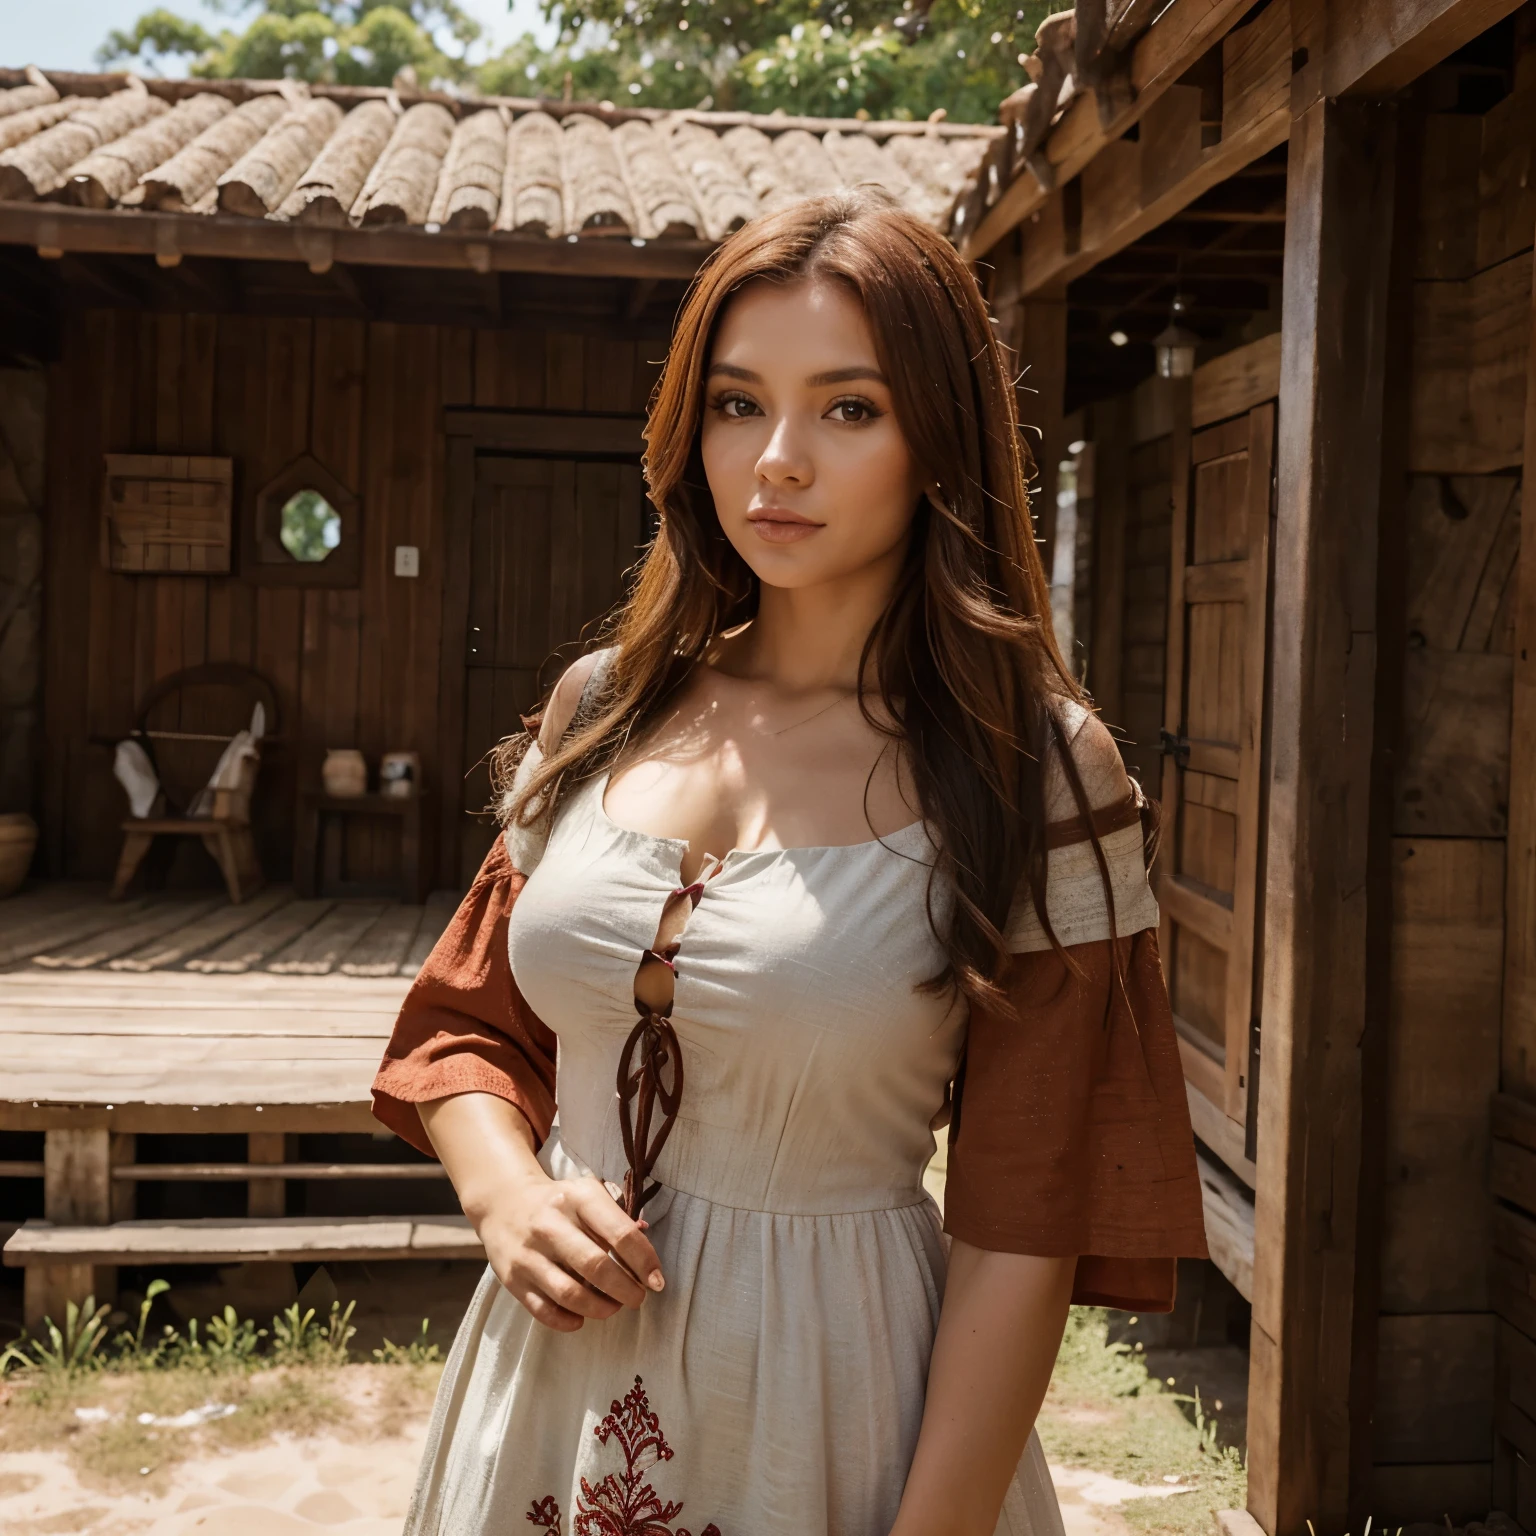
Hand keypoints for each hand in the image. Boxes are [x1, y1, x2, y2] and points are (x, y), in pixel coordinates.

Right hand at [477, 1168, 665, 1332]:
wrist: (503, 1202)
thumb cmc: (559, 1202)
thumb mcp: (588, 1194)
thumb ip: (618, 1219)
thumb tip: (647, 1254)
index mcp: (578, 1198)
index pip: (620, 1233)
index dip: (645, 1261)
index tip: (657, 1281)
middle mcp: (551, 1224)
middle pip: (597, 1266)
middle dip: (626, 1290)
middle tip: (638, 1298)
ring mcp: (529, 1253)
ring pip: (571, 1294)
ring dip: (601, 1308)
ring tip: (613, 1307)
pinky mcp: (512, 1279)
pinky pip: (545, 1311)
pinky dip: (569, 1321)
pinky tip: (582, 1318)